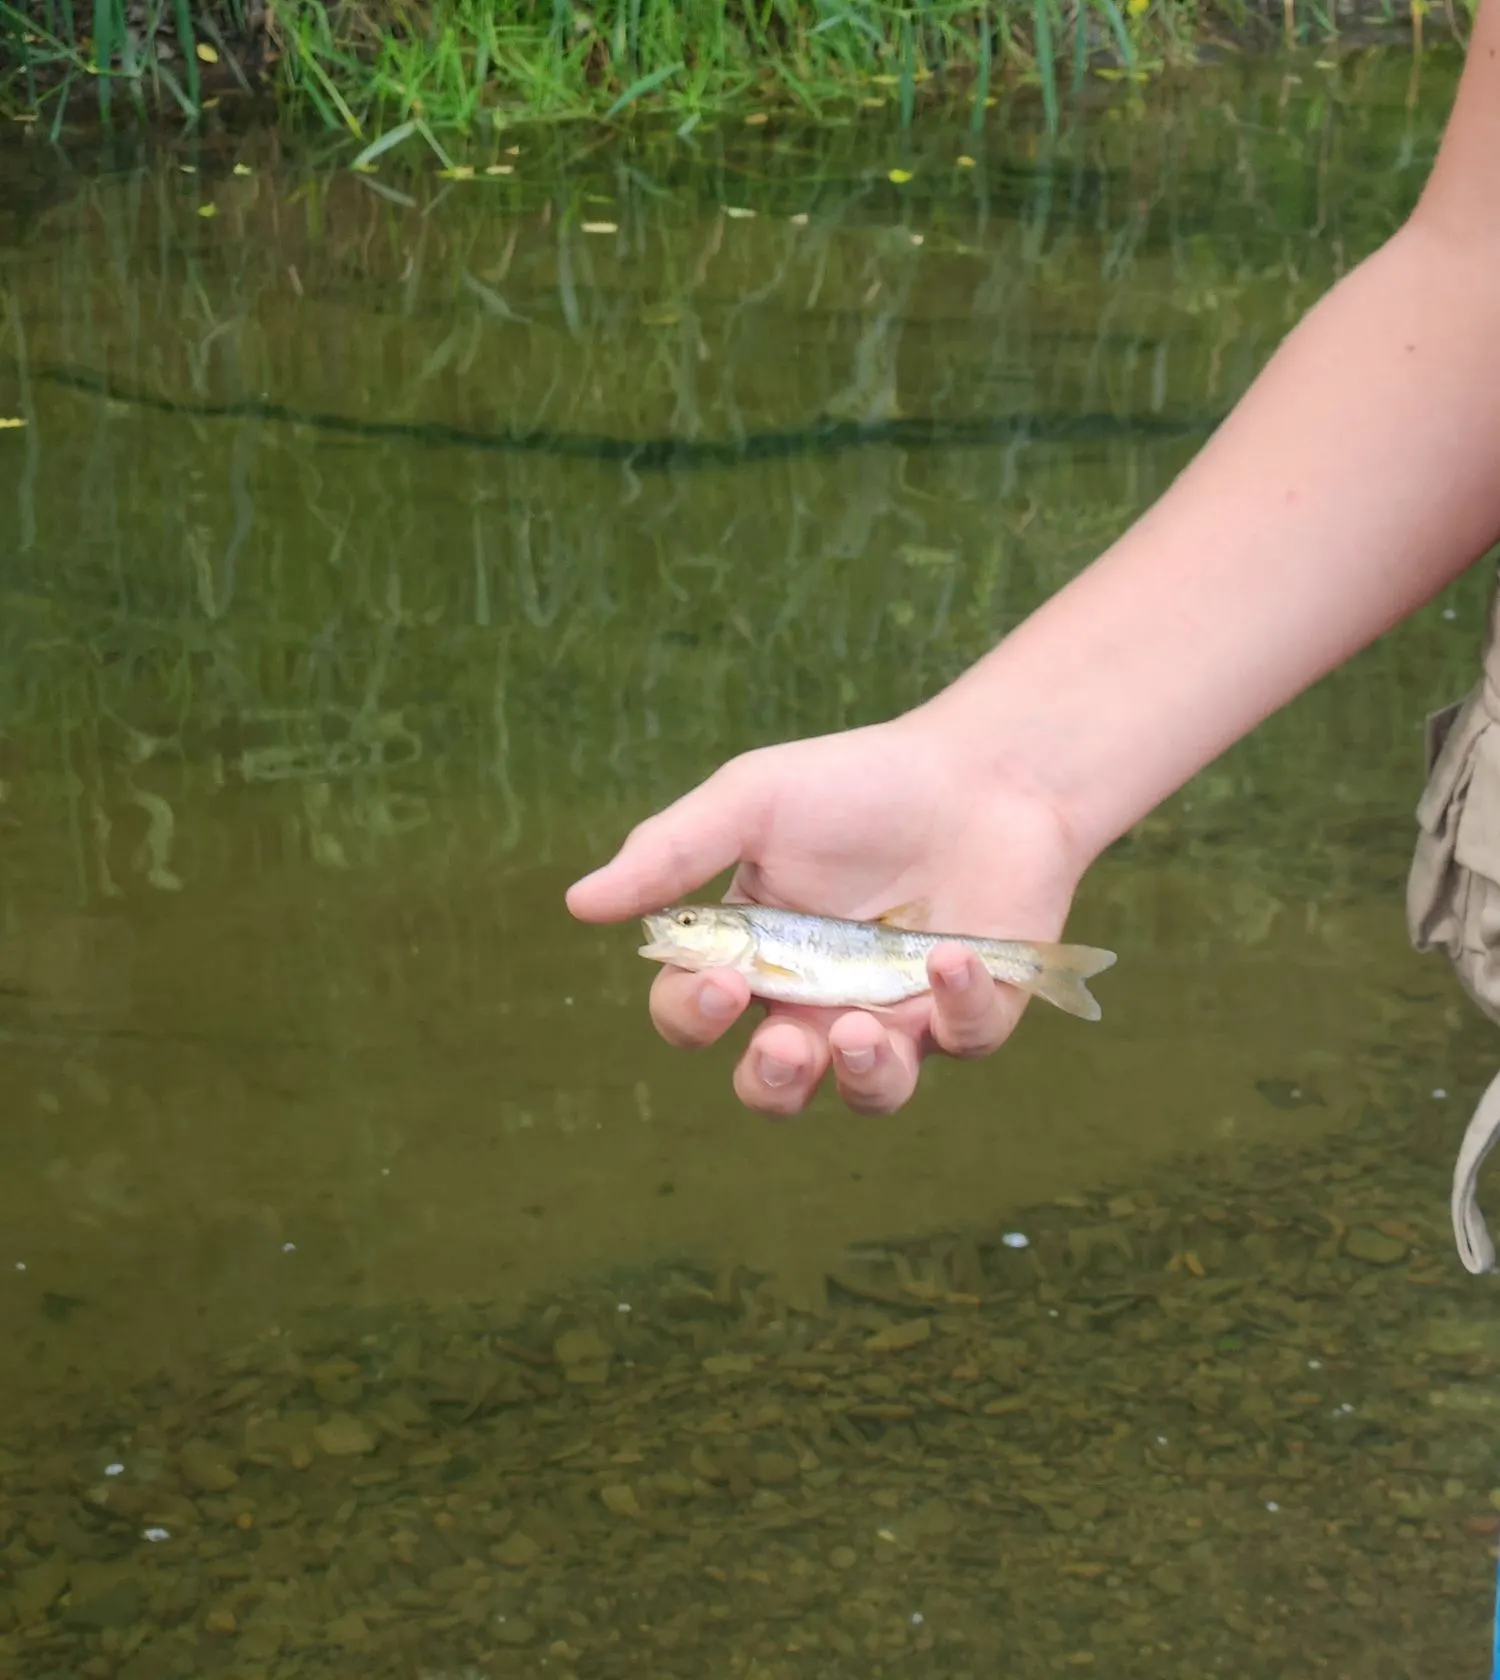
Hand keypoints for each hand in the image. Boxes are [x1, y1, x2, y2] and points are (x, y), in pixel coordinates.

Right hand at [565, 714, 1090, 1116]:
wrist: (981, 767)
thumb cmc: (857, 784)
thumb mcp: (752, 801)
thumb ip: (672, 851)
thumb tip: (578, 903)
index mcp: (754, 956)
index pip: (696, 1015)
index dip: (696, 1015)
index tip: (724, 980)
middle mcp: (818, 1001)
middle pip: (775, 1087)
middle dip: (771, 1084)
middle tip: (784, 1049)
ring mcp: (897, 1015)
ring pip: (869, 1094)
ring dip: (860, 1079)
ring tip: (858, 1032)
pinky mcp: (970, 1014)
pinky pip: (962, 1043)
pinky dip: (956, 1009)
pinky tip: (949, 955)